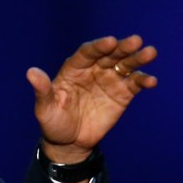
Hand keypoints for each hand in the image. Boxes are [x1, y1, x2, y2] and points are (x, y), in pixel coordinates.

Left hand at [27, 35, 156, 163]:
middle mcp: (92, 70)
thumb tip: (31, 72)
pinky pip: (134, 84)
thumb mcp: (44, 107)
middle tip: (136, 40)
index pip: (87, 53)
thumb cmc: (53, 121)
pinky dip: (143, 80)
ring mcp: (108, 81)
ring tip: (150, 52)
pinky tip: (151, 80)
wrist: (68, 142)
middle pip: (109, 55)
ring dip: (137, 58)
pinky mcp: (121, 94)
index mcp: (73, 69)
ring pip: (124, 65)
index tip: (110, 41)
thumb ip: (42, 90)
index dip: (98, 46)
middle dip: (122, 47)